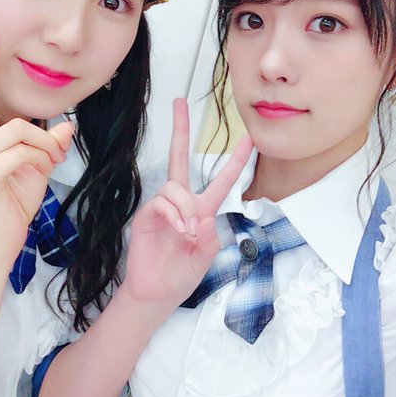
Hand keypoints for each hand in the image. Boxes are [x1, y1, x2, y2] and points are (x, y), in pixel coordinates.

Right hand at [0, 28, 73, 265]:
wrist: (2, 239)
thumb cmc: (15, 199)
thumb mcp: (37, 166)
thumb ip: (48, 144)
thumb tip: (65, 124)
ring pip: (18, 130)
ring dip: (43, 144)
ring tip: (50, 159)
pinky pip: (21, 152)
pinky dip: (40, 158)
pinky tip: (40, 171)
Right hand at [122, 98, 252, 308]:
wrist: (156, 293)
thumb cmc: (181, 276)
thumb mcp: (206, 259)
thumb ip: (210, 239)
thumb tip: (203, 218)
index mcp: (202, 211)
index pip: (221, 180)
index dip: (236, 160)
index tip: (248, 139)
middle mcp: (182, 203)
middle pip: (180, 158)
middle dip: (180, 130)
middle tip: (178, 103)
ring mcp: (162, 207)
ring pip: (175, 186)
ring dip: (186, 208)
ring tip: (189, 233)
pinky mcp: (147, 216)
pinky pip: (162, 201)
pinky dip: (174, 215)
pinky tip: (179, 230)